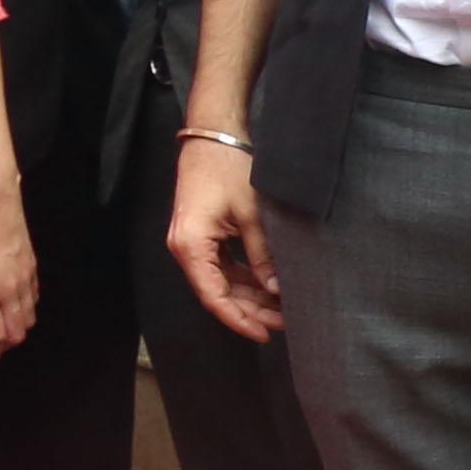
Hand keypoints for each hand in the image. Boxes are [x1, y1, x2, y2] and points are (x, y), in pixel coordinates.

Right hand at [171, 137, 281, 342]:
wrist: (214, 135)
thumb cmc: (228, 168)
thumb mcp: (251, 214)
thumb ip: (262, 255)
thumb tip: (276, 289)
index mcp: (190, 246)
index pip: (214, 296)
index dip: (239, 320)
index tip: (264, 334)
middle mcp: (186, 249)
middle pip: (218, 293)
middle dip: (250, 310)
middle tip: (283, 323)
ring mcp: (193, 242)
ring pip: (222, 281)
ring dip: (250, 296)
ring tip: (281, 310)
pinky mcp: (204, 235)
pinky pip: (223, 266)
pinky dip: (246, 278)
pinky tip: (269, 287)